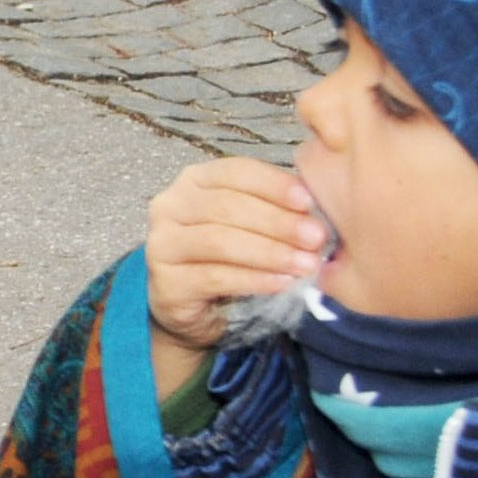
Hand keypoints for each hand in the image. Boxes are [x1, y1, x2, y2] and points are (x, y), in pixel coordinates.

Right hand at [143, 158, 323, 394]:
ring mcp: (162, 244)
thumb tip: (315, 211)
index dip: (273, 184)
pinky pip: (215, 277)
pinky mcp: (166, 282)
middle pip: (227, 206)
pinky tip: (281, 283)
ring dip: (269, 253)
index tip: (309, 202)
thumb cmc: (227, 256)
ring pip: (220, 241)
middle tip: (316, 238)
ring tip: (304, 264)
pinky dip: (253, 279)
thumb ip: (273, 209)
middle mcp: (170, 205)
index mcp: (194, 180)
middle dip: (278, 222)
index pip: (235, 171)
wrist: (191, 305)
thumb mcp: (249, 224)